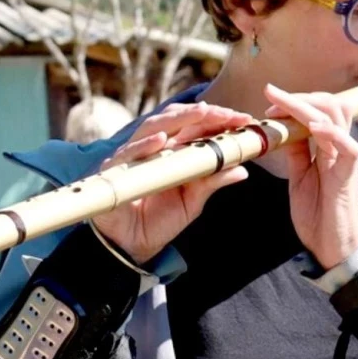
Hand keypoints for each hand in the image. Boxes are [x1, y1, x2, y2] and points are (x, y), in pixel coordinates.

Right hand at [89, 103, 254, 263]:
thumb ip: (213, 181)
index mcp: (172, 150)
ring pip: (153, 127)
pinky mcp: (115, 170)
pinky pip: (129, 153)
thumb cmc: (160, 219)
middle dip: (202, 113)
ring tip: (200, 114)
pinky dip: (144, 145)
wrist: (131, 244)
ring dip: (177, 120)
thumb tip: (243, 170)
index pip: (195, 126)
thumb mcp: (193, 200)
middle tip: (227, 114)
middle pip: (175, 119)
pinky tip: (161, 140)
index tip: (243, 120)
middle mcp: (152, 147)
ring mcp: (133, 156)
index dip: (218, 120)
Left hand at [264, 85, 357, 271]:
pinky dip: (332, 133)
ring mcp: (344, 160)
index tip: (269, 99)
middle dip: (300, 97)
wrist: (330, 247)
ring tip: (289, 104)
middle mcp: (338, 149)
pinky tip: (314, 126)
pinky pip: (348, 147)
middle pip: (330, 105)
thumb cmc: (317, 214)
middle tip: (273, 97)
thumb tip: (282, 129)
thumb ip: (296, 152)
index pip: (316, 111)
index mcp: (326, 148)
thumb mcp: (299, 177)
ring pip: (338, 118)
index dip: (294, 101)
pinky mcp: (347, 177)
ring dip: (312, 106)